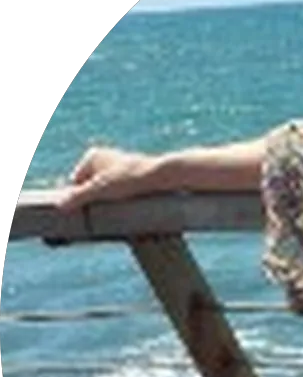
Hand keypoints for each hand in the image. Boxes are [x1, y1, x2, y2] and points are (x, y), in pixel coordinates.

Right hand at [56, 146, 170, 211]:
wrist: (167, 177)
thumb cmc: (132, 180)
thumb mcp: (101, 190)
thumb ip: (78, 197)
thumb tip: (60, 207)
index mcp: (93, 157)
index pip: (76, 184)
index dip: (80, 200)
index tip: (85, 215)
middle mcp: (107, 159)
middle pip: (92, 190)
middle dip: (95, 204)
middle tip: (99, 219)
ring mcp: (122, 169)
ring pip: (108, 194)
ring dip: (109, 206)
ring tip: (115, 216)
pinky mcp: (137, 180)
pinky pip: (123, 196)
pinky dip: (123, 205)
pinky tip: (127, 214)